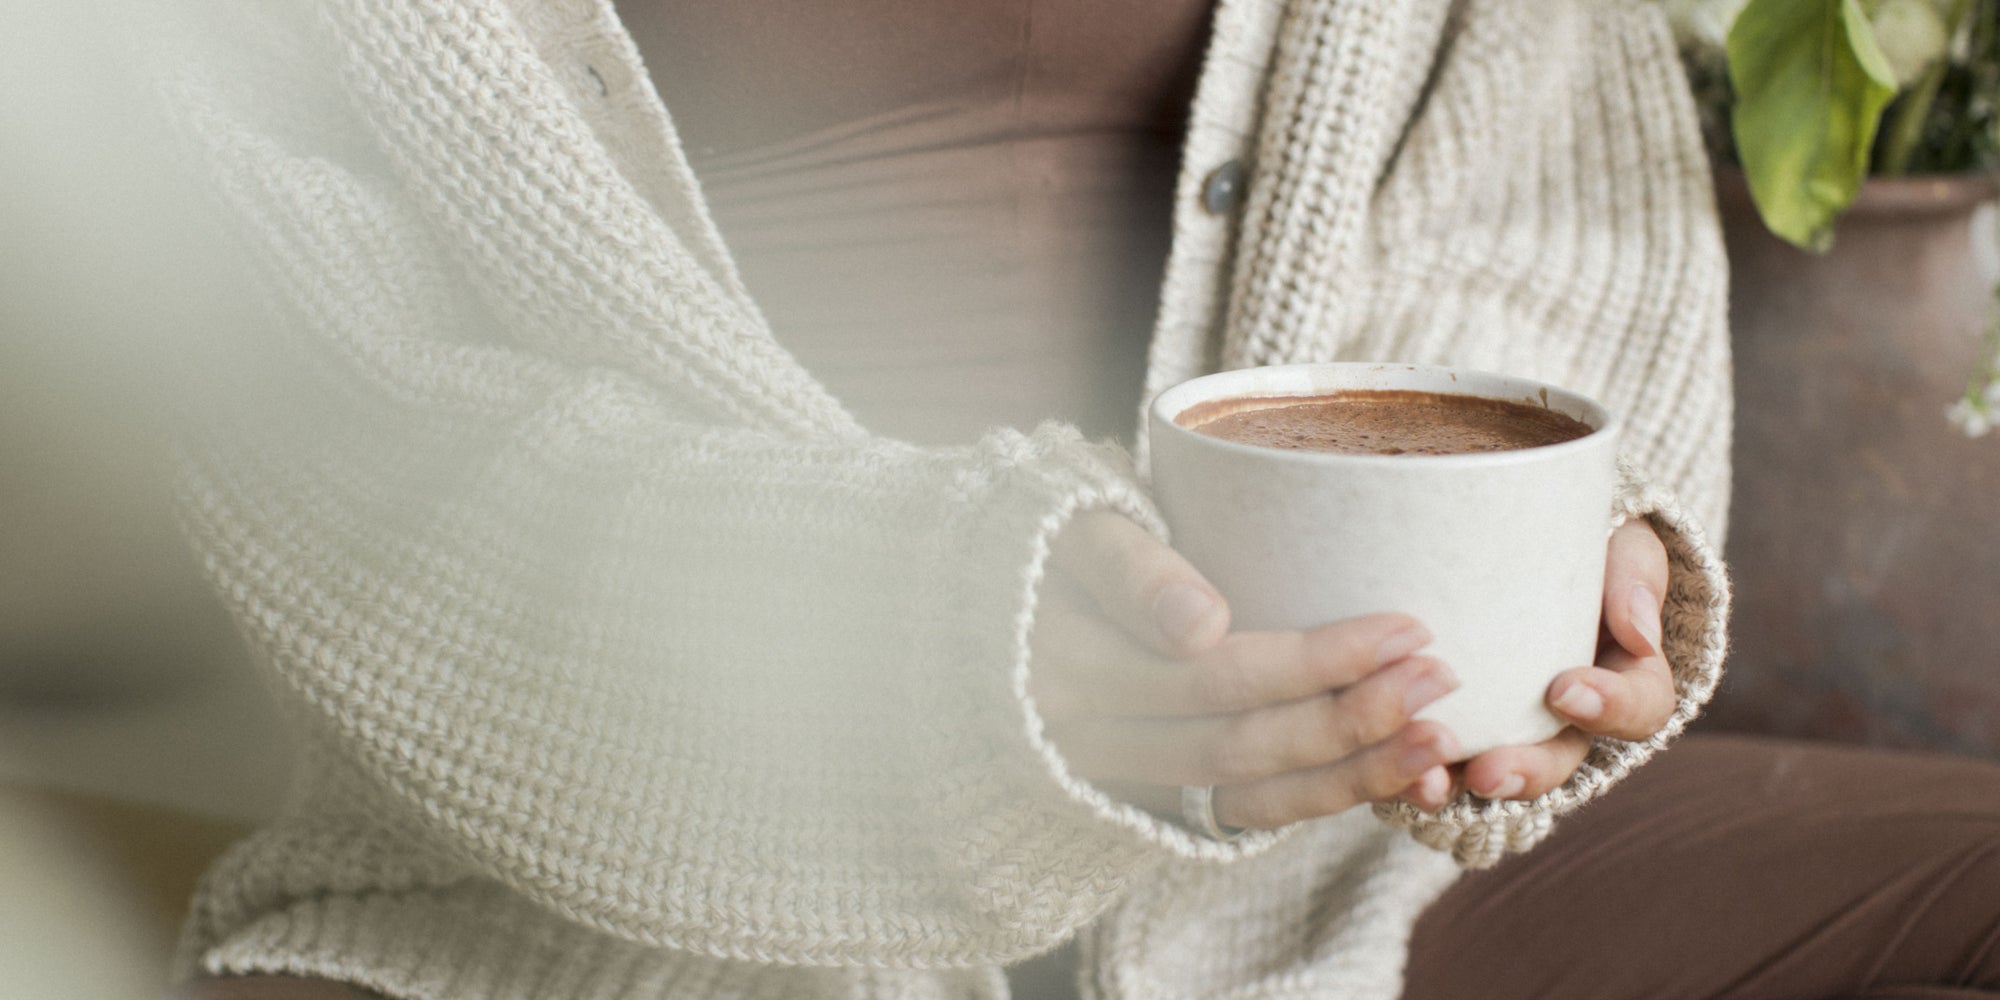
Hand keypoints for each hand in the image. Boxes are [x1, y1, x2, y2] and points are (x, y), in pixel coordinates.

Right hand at [1029, 511, 1460, 831]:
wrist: (982, 598)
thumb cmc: (1046, 540)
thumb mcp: (1073, 528)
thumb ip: (1131, 570)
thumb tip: (1201, 626)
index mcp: (1071, 664)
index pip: (1218, 676)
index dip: (1319, 661)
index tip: (1407, 627)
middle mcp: (1090, 735)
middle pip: (1242, 741)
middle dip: (1353, 719)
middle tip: (1442, 677)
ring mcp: (1116, 771)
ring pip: (1244, 790)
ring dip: (1350, 773)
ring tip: (1440, 741)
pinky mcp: (1145, 786)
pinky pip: (1235, 811)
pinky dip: (1314, 800)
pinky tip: (1387, 779)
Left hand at [1440, 518, 1675, 804]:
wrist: (1518, 539)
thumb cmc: (1583, 542)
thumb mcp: (1622, 544)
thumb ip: (1635, 574)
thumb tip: (1638, 632)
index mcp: (1625, 677)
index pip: (1639, 707)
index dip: (1610, 708)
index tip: (1565, 691)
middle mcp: (1570, 717)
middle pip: (1559, 759)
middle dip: (1527, 770)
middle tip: (1490, 771)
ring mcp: (1513, 726)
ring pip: (1499, 773)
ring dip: (1463, 784)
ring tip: (1429, 783)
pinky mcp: (1460, 724)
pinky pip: (1443, 761)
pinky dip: (1419, 774)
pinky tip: (1398, 773)